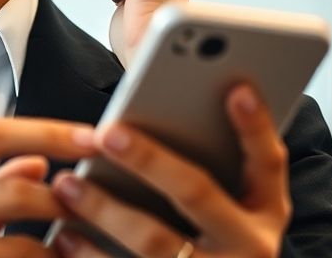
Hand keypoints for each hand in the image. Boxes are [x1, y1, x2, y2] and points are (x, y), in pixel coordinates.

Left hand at [50, 85, 291, 257]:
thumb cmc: (210, 242)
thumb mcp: (227, 209)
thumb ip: (207, 165)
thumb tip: (147, 119)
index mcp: (265, 212)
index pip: (268, 161)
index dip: (255, 126)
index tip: (237, 89)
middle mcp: (250, 246)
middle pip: (197, 193)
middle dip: (149, 160)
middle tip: (107, 133)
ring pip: (156, 241)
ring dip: (105, 210)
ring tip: (68, 184)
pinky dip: (91, 254)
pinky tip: (64, 236)